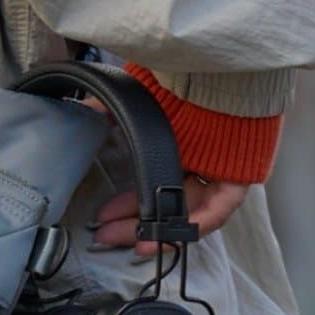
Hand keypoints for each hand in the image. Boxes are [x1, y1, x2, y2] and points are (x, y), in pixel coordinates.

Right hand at [75, 93, 249, 254]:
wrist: (213, 72)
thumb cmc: (176, 81)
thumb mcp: (135, 98)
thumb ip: (108, 109)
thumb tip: (76, 110)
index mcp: (177, 143)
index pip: (152, 183)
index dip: (128, 204)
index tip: (104, 217)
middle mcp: (198, 161)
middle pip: (167, 201)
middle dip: (135, 222)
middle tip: (107, 234)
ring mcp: (219, 171)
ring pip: (187, 210)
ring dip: (160, 230)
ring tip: (132, 242)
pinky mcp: (237, 177)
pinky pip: (218, 209)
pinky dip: (193, 225)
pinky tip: (168, 234)